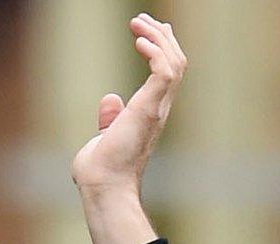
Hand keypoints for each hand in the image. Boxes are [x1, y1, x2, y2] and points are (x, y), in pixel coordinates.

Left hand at [70, 14, 185, 194]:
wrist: (104, 187)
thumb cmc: (104, 170)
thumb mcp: (106, 136)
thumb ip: (110, 118)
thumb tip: (110, 99)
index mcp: (152, 113)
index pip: (169, 74)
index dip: (162, 48)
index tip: (146, 30)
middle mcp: (160, 109)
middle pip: (176, 62)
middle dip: (161, 36)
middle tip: (141, 20)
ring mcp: (157, 109)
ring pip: (174, 62)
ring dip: (158, 38)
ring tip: (137, 24)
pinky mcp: (149, 109)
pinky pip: (164, 71)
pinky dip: (155, 52)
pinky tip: (138, 42)